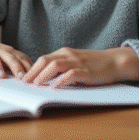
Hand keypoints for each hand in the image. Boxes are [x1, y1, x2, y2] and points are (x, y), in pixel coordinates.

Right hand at [0, 37, 32, 78]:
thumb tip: (35, 76)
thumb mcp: (8, 57)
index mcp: (10, 52)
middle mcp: (0, 51)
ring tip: (1, 76)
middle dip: (16, 66)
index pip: (21, 58)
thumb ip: (20, 64)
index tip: (34, 77)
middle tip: (21, 77)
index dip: (28, 66)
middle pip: (9, 57)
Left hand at [22, 47, 138, 87]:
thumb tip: (46, 77)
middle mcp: (68, 55)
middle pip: (45, 60)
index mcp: (64, 52)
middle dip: (33, 71)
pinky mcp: (85, 71)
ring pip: (54, 65)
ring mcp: (76, 62)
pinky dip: (61, 80)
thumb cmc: (94, 63)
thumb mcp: (75, 61)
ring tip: (36, 84)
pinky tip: (55, 87)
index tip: (24, 77)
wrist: (114, 61)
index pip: (43, 58)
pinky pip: (70, 74)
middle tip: (24, 82)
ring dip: (43, 75)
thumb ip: (63, 66)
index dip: (32, 68)